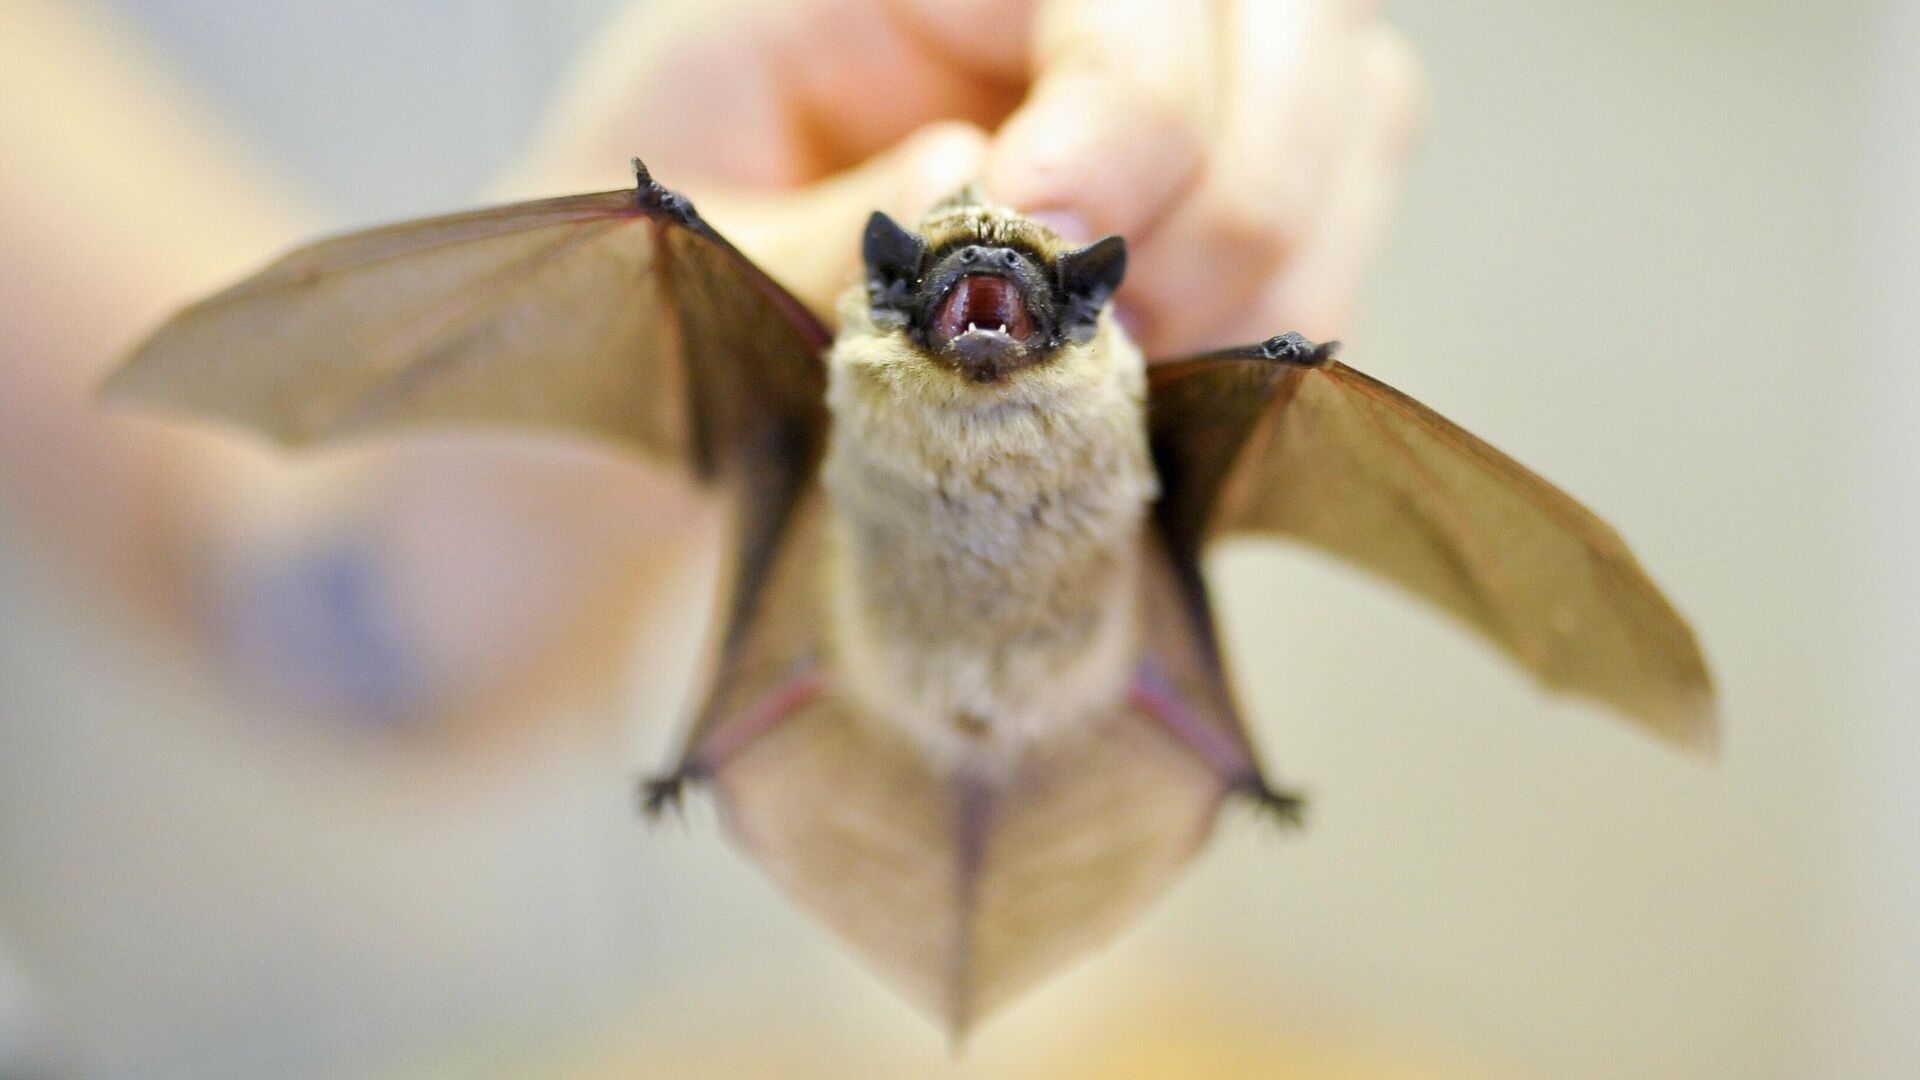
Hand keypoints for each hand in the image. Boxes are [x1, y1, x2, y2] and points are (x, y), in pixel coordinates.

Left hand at [511, 0, 1422, 353]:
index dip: (1125, 97)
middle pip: (1279, 9)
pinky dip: (1291, 303)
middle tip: (1118, 341)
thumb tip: (982, 215)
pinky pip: (1342, 198)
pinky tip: (1180, 371)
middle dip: (1227, 194)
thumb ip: (813, 239)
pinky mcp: (1208, 174)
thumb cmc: (651, 290)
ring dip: (1273, 261)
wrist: (675, 380)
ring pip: (1349, 94)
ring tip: (1137, 372)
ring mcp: (1152, 71)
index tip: (1058, 242)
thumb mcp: (679, 263)